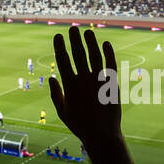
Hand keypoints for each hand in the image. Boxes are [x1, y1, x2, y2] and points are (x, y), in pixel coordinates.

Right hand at [50, 27, 121, 146]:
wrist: (102, 135)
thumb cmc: (80, 125)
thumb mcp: (63, 111)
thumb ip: (56, 94)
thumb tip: (51, 78)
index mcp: (70, 86)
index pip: (63, 61)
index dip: (59, 47)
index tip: (57, 36)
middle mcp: (84, 80)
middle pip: (78, 55)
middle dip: (74, 40)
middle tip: (72, 28)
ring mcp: (99, 81)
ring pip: (95, 56)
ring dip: (91, 43)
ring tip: (88, 32)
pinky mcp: (112, 84)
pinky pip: (111, 65)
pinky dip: (109, 53)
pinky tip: (106, 44)